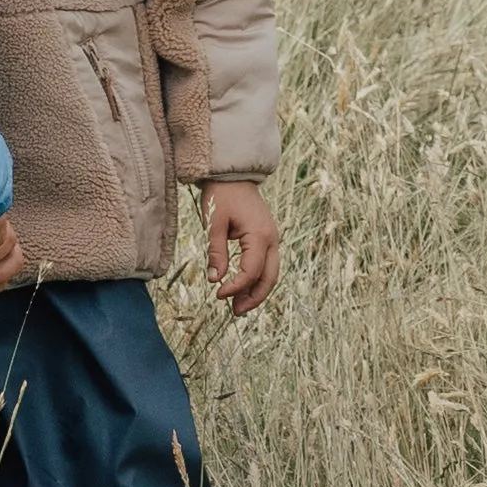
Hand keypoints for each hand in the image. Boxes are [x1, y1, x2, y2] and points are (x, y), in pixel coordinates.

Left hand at [200, 183, 281, 317]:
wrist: (233, 174)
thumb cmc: (221, 195)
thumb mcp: (214, 223)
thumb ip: (216, 252)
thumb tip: (215, 280)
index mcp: (260, 236)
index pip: (251, 272)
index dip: (235, 287)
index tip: (218, 295)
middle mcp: (272, 240)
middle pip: (269, 278)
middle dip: (254, 297)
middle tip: (235, 311)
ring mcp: (272, 239)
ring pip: (270, 274)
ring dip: (256, 291)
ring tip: (238, 306)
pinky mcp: (266, 239)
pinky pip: (266, 264)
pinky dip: (256, 279)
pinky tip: (241, 288)